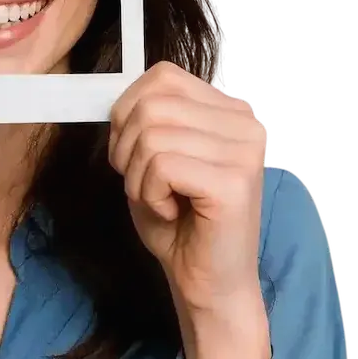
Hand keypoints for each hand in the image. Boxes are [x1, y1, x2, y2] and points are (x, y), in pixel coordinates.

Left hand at [108, 61, 268, 316]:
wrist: (207, 282)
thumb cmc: (180, 223)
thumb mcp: (153, 159)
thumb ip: (144, 122)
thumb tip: (112, 94)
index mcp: (229, 110)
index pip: (162, 76)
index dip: (128, 112)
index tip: (133, 152)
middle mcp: (245, 123)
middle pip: (151, 104)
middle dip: (127, 148)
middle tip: (144, 183)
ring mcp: (243, 151)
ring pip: (151, 136)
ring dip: (138, 177)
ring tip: (161, 201)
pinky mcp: (233, 182)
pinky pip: (161, 166)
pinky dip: (150, 195)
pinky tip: (172, 213)